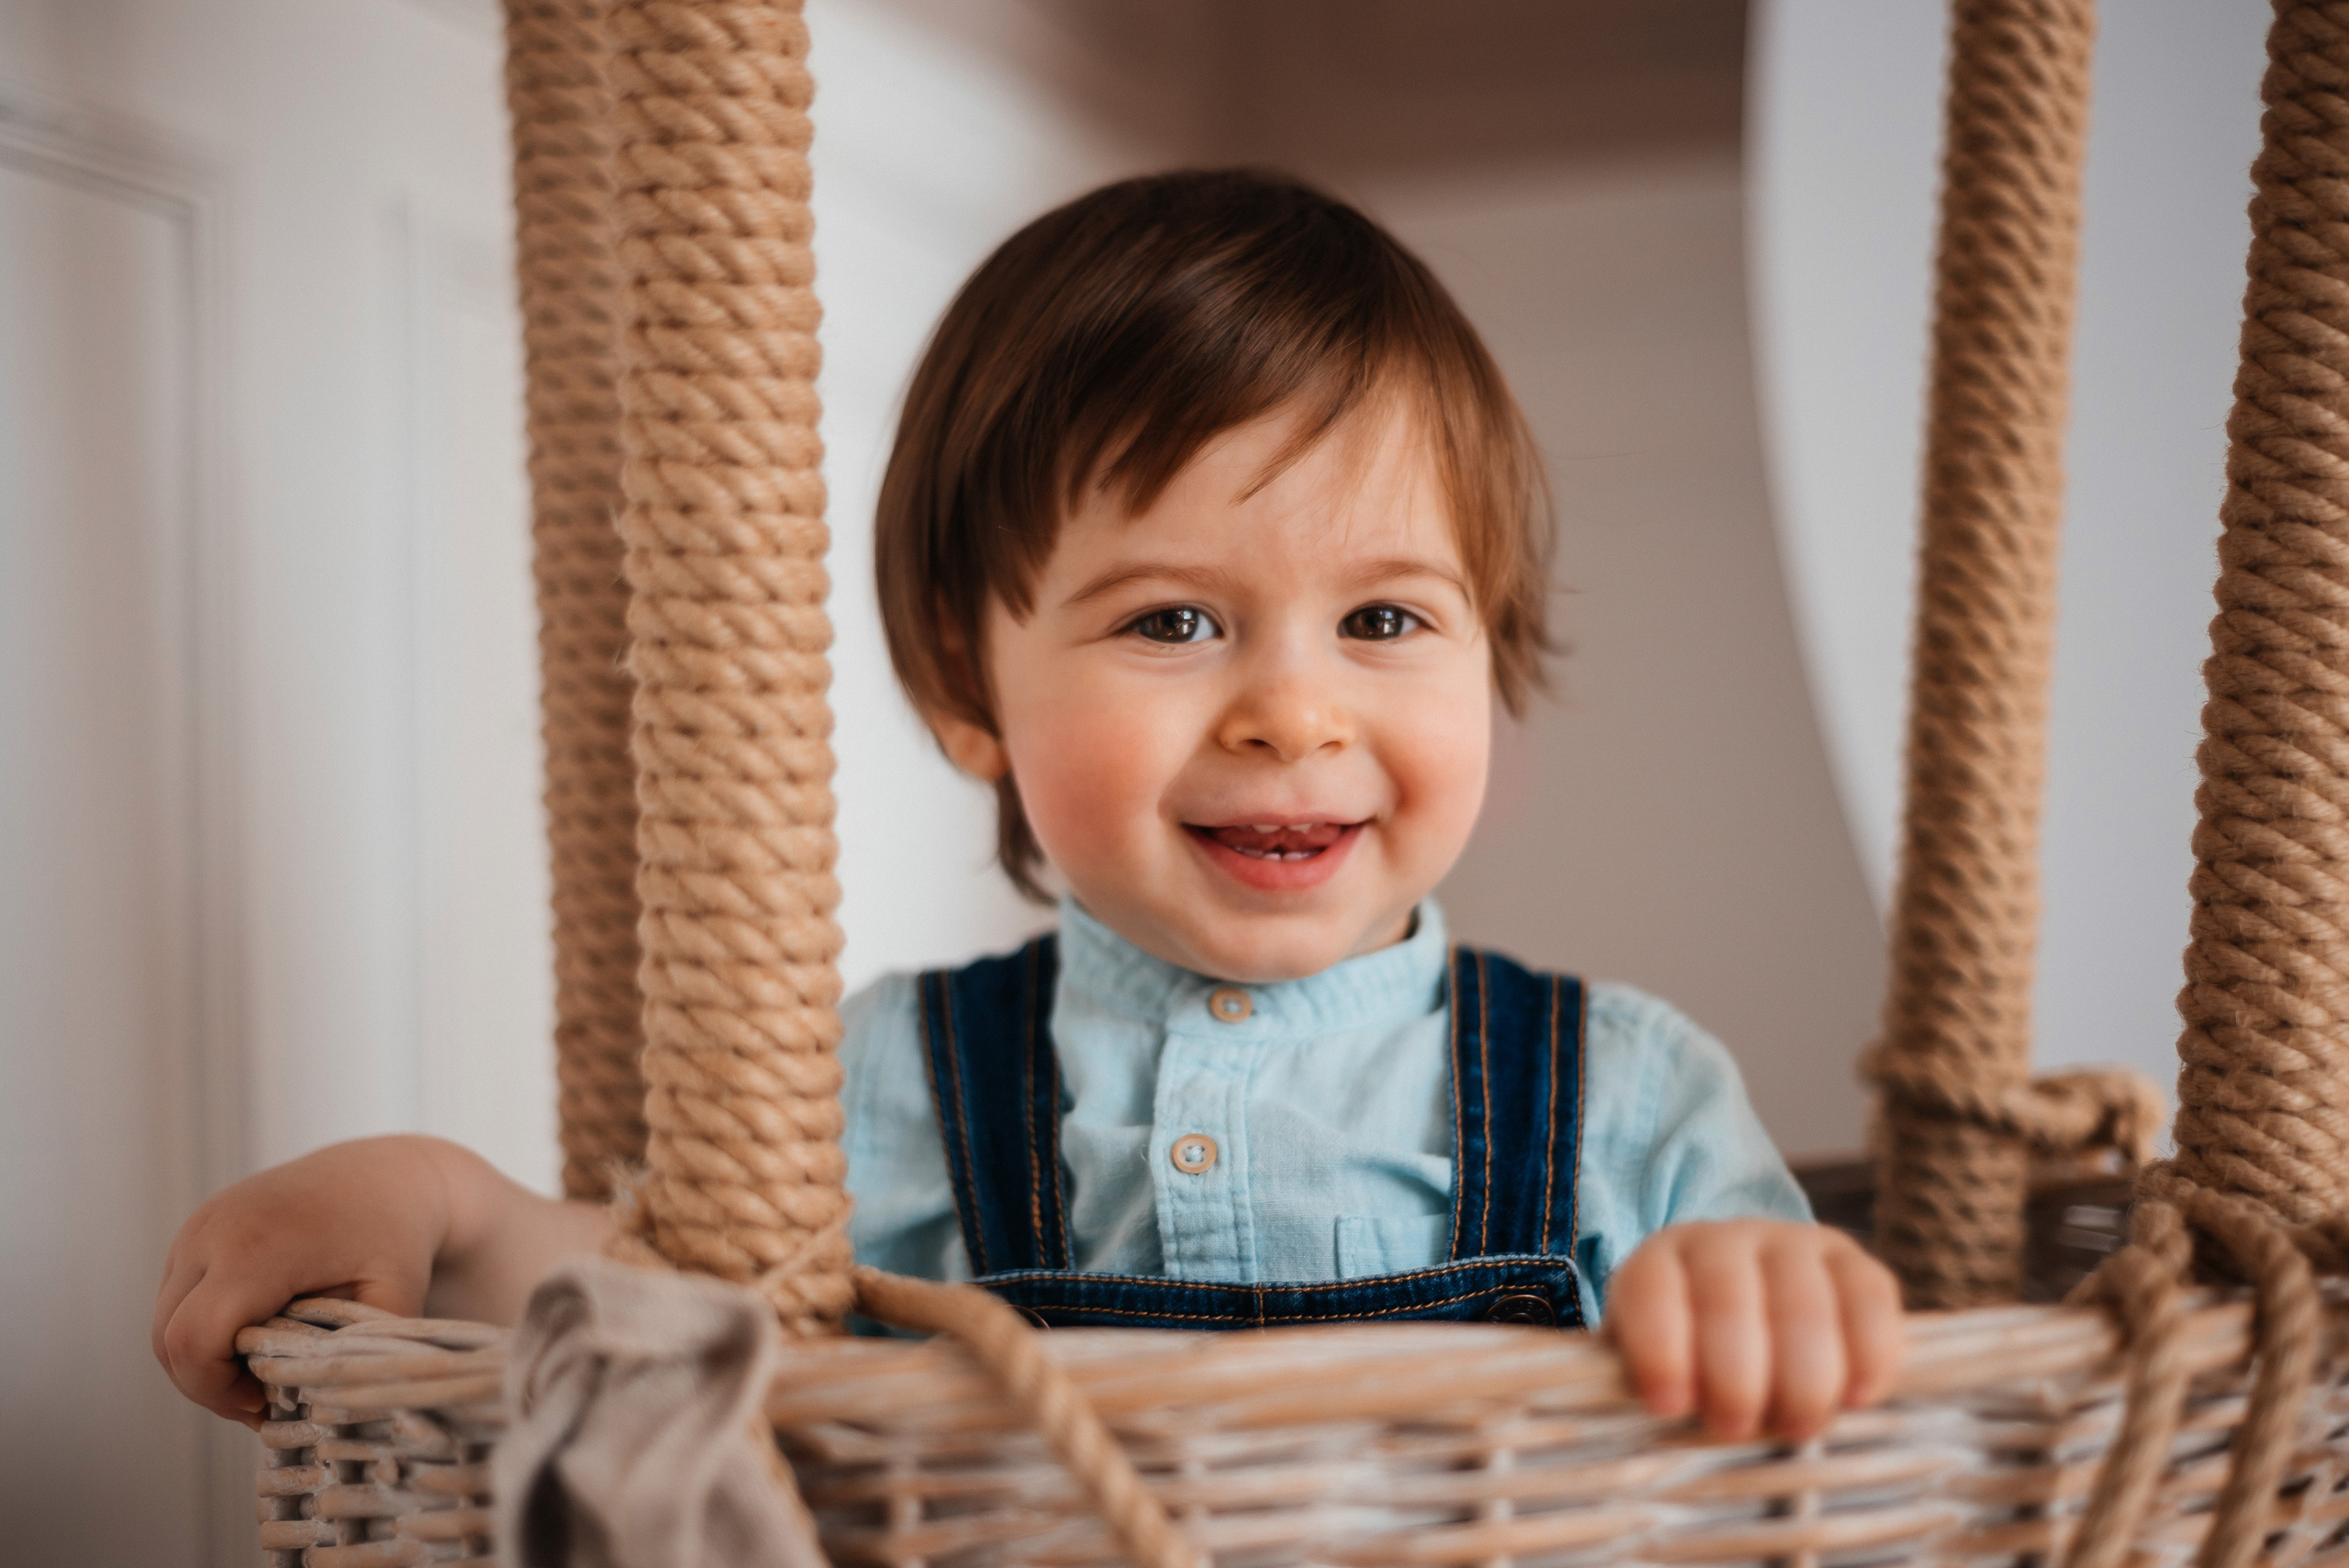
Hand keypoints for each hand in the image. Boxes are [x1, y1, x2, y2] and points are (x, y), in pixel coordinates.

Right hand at [152, 1135, 608, 1428]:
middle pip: (168, 1339)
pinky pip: (177, 1296)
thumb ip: (353, 1359)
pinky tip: (254, 1333)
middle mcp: (213, 1231)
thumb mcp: (393, 1302)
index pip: (192, 1342)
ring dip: (202, 1358)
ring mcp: (198, 1224)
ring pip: (166, 1321)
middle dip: (208, 1384)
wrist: (388, 1173)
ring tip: (262, 1367)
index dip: (216, 1391)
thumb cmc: (397, 1239)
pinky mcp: (196, 1227)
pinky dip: (202, 1326)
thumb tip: (320, 1419)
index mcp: (255, 1249)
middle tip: (264, 1399)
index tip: (265, 1405)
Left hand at [1604, 1219, 1903, 1441]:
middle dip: (1733, 1374)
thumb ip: (1647, 1390)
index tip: (1668, 1406)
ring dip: (1802, 1376)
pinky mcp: (1855, 1264)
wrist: (1750, 1316)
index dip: (1659, 1348)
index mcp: (1659, 1261)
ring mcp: (1794, 1245)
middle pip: (1729, 1299)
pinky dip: (1869, 1352)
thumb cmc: (1692, 1360)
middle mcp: (1724, 1240)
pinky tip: (1857, 1398)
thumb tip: (1655, 1428)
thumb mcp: (1654, 1370)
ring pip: (1803, 1304)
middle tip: (1734, 1427)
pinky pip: (1870, 1299)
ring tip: (1796, 1427)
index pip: (1651, 1291)